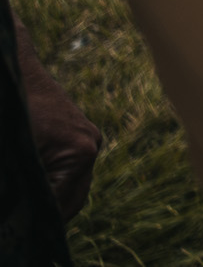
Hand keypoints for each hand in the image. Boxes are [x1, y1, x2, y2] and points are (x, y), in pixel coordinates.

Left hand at [15, 15, 101, 219]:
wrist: (12, 68)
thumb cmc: (11, 111)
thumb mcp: (13, 155)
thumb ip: (17, 186)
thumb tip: (13, 209)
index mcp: (78, 153)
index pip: (60, 207)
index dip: (38, 224)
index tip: (20, 235)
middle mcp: (91, 146)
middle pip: (73, 202)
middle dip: (49, 217)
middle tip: (23, 231)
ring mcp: (89, 139)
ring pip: (75, 188)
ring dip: (54, 202)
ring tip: (28, 216)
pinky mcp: (81, 134)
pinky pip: (73, 171)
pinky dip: (56, 186)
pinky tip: (35, 193)